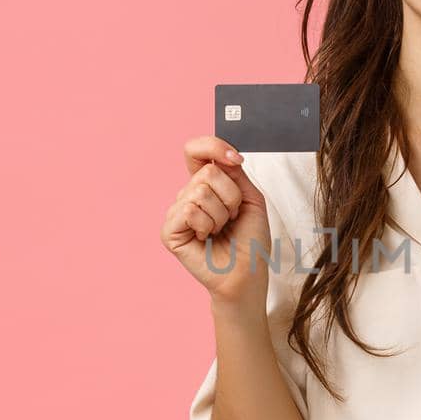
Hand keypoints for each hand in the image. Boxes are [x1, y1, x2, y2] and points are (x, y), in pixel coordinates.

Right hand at [160, 136, 271, 309]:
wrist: (248, 273)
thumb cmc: (250, 240)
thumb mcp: (250, 198)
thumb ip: (234, 172)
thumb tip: (219, 156)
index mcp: (205, 184)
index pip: (196, 150)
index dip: (214, 146)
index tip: (236, 159)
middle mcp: (188, 195)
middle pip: (207, 171)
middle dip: (231, 196)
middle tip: (232, 217)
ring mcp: (176, 212)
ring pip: (200, 191)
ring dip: (221, 213)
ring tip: (220, 230)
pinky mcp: (169, 231)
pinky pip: (188, 210)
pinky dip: (207, 224)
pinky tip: (206, 238)